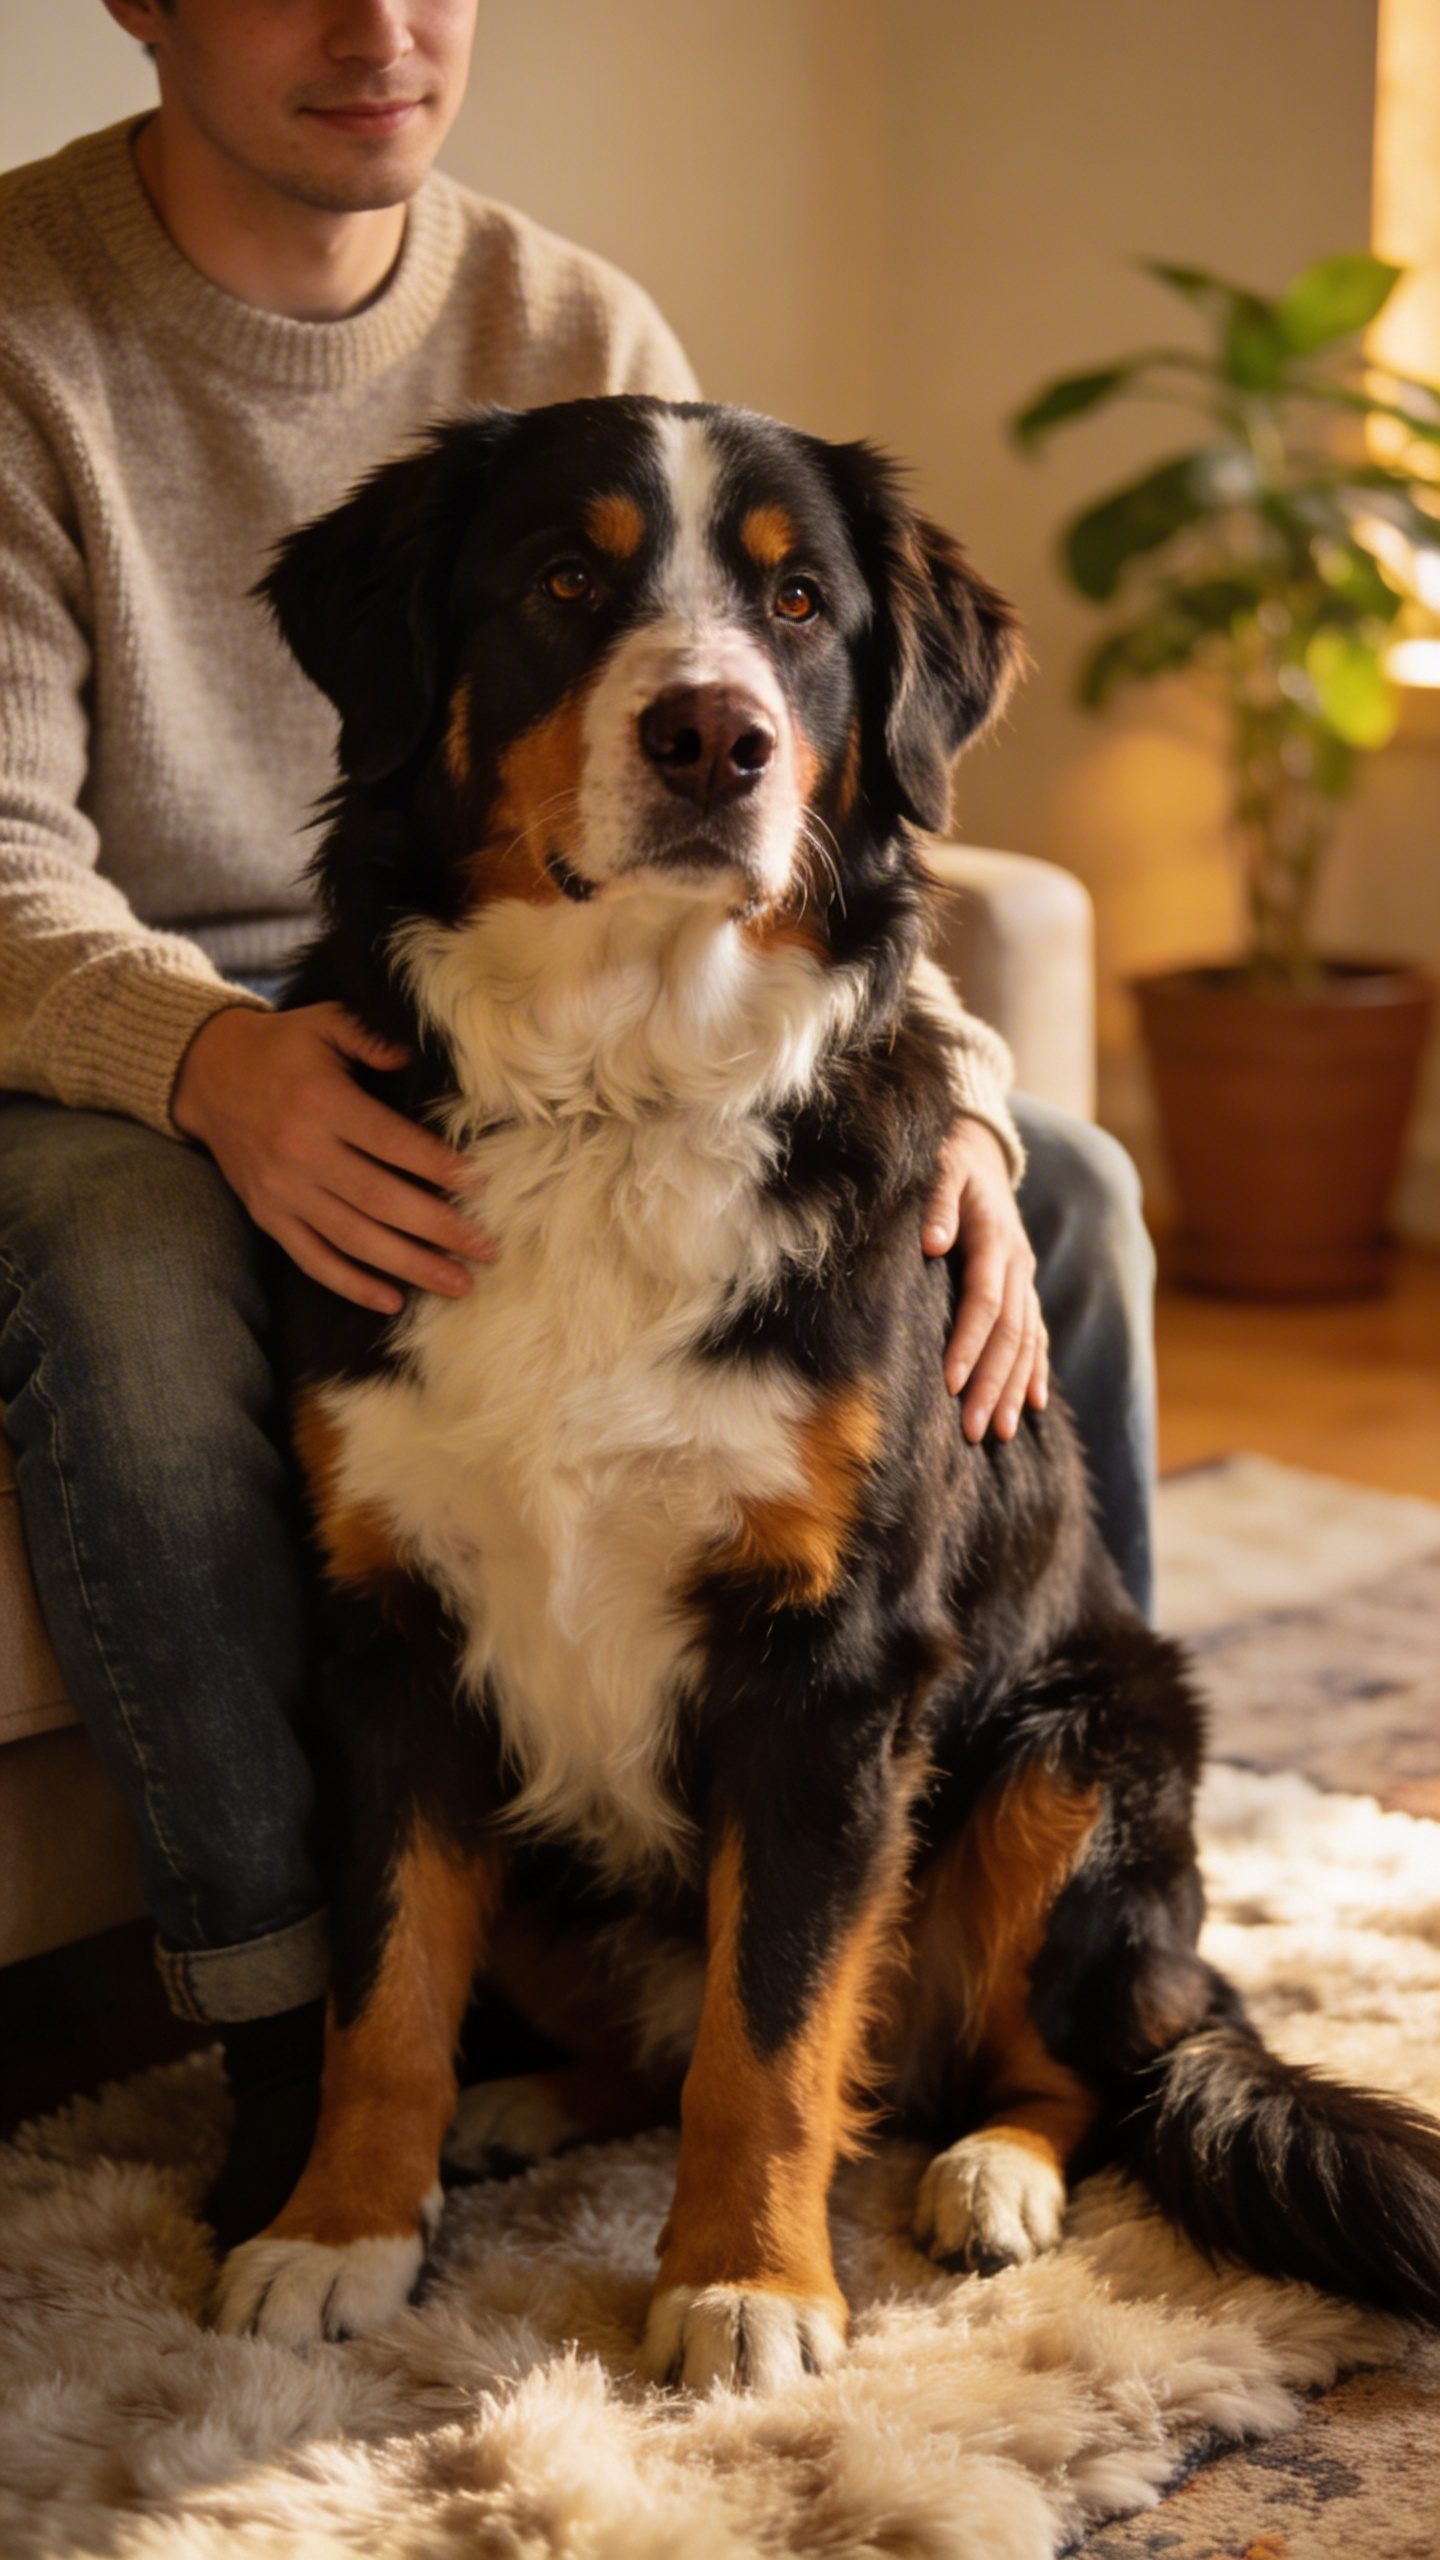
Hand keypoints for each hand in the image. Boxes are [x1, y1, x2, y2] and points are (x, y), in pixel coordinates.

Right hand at [173, 1002, 490, 1314]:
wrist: (206, 1075)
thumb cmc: (283, 1048)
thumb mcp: (325, 1023)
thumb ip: (372, 1036)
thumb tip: (416, 1057)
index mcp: (322, 1103)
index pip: (390, 1142)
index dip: (436, 1165)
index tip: (480, 1185)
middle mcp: (301, 1152)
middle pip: (380, 1200)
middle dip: (438, 1229)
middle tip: (486, 1249)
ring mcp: (282, 1191)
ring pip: (353, 1239)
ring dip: (409, 1266)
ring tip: (458, 1284)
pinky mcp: (268, 1216)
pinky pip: (312, 1259)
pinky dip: (351, 1285)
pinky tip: (392, 1301)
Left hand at [921, 1118, 1048, 1441]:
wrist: (979, 1149)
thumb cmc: (948, 1162)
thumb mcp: (939, 1168)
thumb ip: (936, 1203)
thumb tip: (933, 1242)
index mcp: (995, 1239)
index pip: (985, 1302)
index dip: (970, 1342)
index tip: (951, 1382)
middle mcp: (1018, 1265)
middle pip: (1010, 1334)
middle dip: (993, 1385)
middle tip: (974, 1430)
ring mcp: (1026, 1279)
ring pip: (1026, 1341)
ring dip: (1014, 1389)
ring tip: (1001, 1433)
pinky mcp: (1024, 1287)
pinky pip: (1036, 1335)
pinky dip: (1036, 1371)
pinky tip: (1034, 1406)